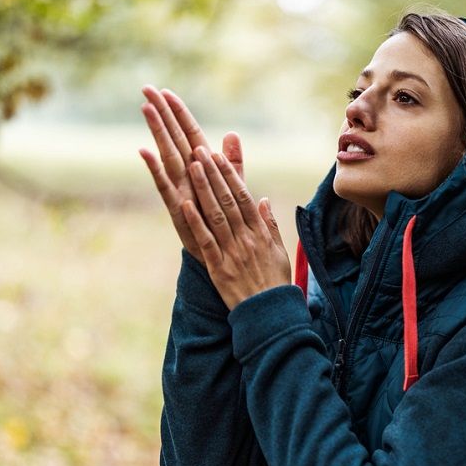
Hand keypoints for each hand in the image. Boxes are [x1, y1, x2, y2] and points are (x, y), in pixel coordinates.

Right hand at [138, 85, 242, 263]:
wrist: (223, 255)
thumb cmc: (227, 221)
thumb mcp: (234, 187)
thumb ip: (232, 162)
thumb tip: (232, 133)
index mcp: (202, 170)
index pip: (190, 135)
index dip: (179, 113)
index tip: (166, 90)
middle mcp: (187, 177)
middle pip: (174, 139)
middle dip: (161, 114)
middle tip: (146, 89)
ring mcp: (181, 191)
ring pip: (167, 156)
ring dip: (157, 132)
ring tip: (145, 109)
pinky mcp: (177, 209)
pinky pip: (165, 187)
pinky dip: (155, 169)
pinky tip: (144, 151)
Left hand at [182, 146, 290, 308]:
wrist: (270, 314)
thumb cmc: (274, 283)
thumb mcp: (279, 252)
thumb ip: (269, 226)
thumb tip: (263, 201)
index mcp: (260, 233)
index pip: (243, 197)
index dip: (229, 175)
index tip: (217, 155)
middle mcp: (246, 239)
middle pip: (227, 201)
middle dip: (213, 174)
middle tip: (199, 151)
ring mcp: (232, 253)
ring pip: (216, 216)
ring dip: (203, 190)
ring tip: (191, 168)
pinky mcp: (218, 269)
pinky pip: (206, 242)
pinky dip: (196, 222)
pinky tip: (185, 205)